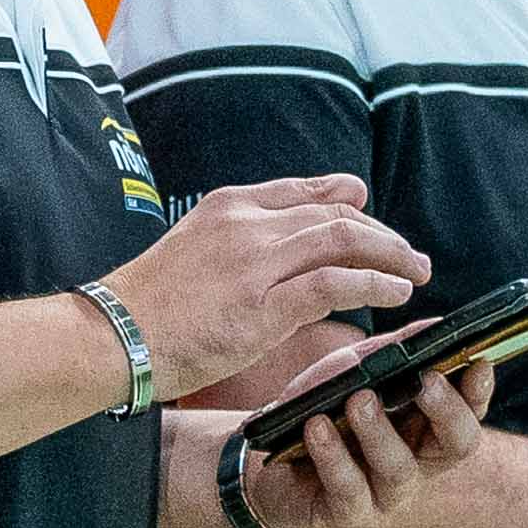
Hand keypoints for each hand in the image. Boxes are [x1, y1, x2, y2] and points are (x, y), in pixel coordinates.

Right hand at [107, 176, 427, 401]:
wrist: (112, 335)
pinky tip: (393, 294)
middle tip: (410, 257)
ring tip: (415, 274)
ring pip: (344, 240)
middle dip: (382, 235)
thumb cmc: (153, 304)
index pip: (307, 192)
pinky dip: (373, 284)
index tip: (375, 223)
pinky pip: (335, 284)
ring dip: (389, 256)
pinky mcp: (262, 307)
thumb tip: (287, 232)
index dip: (351, 205)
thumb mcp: (199, 248)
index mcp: (230, 206)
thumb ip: (249, 234)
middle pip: (336, 215)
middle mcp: (248, 225)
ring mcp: (256, 264)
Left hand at [239, 365, 492, 527]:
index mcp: (427, 430)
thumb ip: (393, 351)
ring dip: (379, 431)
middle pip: (457, 446)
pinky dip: (332, 454)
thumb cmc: (323, 411)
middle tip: (425, 380)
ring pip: (399, 467)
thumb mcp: (355, 372)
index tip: (477, 361)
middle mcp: (418, 465)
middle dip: (446, 411)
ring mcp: (385, 495)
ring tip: (358, 399)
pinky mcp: (348, 513)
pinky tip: (316, 426)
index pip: (470, 413)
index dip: (479, 391)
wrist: (267, 460)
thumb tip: (435, 325)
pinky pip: (348, 487)